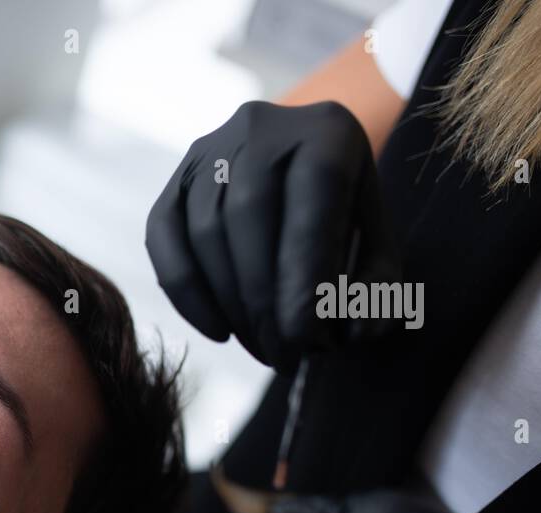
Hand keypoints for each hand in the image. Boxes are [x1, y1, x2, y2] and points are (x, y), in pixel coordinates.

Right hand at [145, 100, 400, 368]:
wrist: (302, 163)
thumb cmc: (343, 214)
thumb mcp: (377, 240)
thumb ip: (376, 288)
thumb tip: (356, 332)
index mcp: (327, 130)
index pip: (312, 195)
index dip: (304, 271)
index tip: (306, 338)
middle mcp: (261, 127)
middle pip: (248, 214)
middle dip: (262, 298)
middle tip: (282, 356)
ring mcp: (208, 150)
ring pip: (205, 230)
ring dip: (230, 303)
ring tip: (261, 348)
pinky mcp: (174, 181)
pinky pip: (163, 237)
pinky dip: (186, 292)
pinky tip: (218, 331)